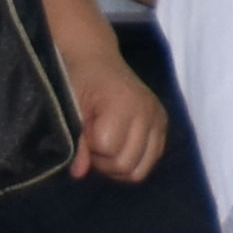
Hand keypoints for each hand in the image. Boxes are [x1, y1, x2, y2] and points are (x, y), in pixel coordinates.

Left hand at [63, 44, 168, 184]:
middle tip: (92, 141)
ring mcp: (158, 118)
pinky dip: (134, 160)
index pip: (109, 148)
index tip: (83, 130)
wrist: (95, 59)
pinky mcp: (162, 123)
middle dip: (104, 161)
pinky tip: (120, 145)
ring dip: (119, 164)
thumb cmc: (79, 80)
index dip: (90, 147)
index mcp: (124, 103)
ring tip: (105, 145)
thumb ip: (76, 142)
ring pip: (141, 169)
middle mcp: (148, 112)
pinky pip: (152, 159)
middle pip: (127, 164)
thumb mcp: (70, 108)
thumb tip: (78, 173)